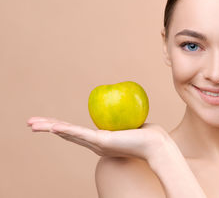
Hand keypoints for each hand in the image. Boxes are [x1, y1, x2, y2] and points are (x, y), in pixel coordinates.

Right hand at [27, 116, 168, 159]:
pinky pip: (81, 133)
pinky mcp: (102, 141)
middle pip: (67, 134)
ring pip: (69, 134)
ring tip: (32, 124)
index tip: (49, 123)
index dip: (61, 128)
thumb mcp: (133, 123)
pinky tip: (52, 127)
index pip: (77, 133)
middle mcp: (95, 144)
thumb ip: (126, 118)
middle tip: (30, 124)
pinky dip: (65, 130)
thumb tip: (126, 106)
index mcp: (101, 141)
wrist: (156, 145)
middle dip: (48, 127)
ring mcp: (97, 144)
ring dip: (49, 128)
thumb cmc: (148, 134)